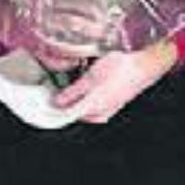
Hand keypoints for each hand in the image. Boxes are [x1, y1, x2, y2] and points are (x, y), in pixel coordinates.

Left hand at [50, 42, 177, 125]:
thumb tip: (58, 103)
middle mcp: (99, 113)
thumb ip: (73, 92)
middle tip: (49, 92)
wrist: (144, 66)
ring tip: (64, 87)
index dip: (52, 112)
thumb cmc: (121, 69)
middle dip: (61, 104)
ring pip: (83, 109)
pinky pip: (92, 105)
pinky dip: (84, 98)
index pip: (66, 117)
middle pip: (73, 113)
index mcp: (93, 108)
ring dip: (73, 100)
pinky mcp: (111, 104)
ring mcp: (106, 109)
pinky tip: (82, 86)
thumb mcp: (91, 77)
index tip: (40, 106)